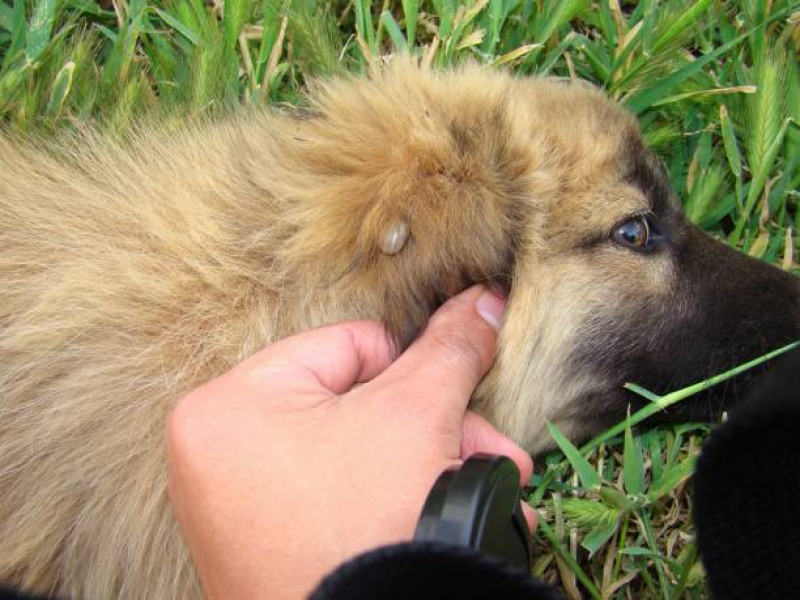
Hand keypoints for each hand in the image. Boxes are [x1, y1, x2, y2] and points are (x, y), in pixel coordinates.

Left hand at [167, 285, 534, 599]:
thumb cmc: (365, 531)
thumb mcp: (415, 416)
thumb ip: (448, 349)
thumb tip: (481, 299)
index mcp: (228, 405)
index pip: (347, 345)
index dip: (414, 368)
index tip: (458, 393)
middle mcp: (216, 455)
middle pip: (357, 404)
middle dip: (437, 429)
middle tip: (490, 448)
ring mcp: (236, 507)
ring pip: (356, 453)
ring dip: (427, 466)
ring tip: (487, 486)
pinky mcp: (265, 548)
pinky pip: (337, 496)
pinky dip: (390, 500)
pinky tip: (439, 515)